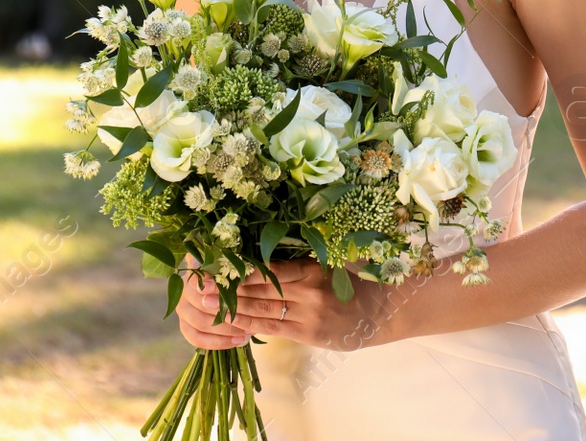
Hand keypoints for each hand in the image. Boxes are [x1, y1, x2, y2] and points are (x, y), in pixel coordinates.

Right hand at [176, 254, 251, 349]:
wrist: (223, 289)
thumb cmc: (230, 277)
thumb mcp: (230, 270)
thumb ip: (228, 270)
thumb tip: (231, 270)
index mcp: (193, 274)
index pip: (196, 281)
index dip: (209, 286)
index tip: (224, 291)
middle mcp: (183, 291)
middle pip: (200, 305)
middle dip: (226, 313)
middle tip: (249, 316)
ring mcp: (182, 311)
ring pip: (201, 324)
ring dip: (227, 330)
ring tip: (248, 331)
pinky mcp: (186, 327)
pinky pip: (199, 340)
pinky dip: (219, 343)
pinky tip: (239, 341)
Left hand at [196, 257, 396, 352]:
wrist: (385, 310)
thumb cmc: (356, 279)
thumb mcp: (331, 260)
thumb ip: (302, 260)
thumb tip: (263, 251)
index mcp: (313, 267)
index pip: (269, 269)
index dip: (241, 269)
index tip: (217, 265)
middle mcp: (308, 291)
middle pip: (260, 289)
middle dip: (228, 288)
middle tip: (200, 285)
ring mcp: (308, 315)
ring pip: (263, 310)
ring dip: (232, 307)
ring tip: (207, 303)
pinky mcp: (309, 334)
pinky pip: (274, 328)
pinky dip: (250, 325)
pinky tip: (231, 321)